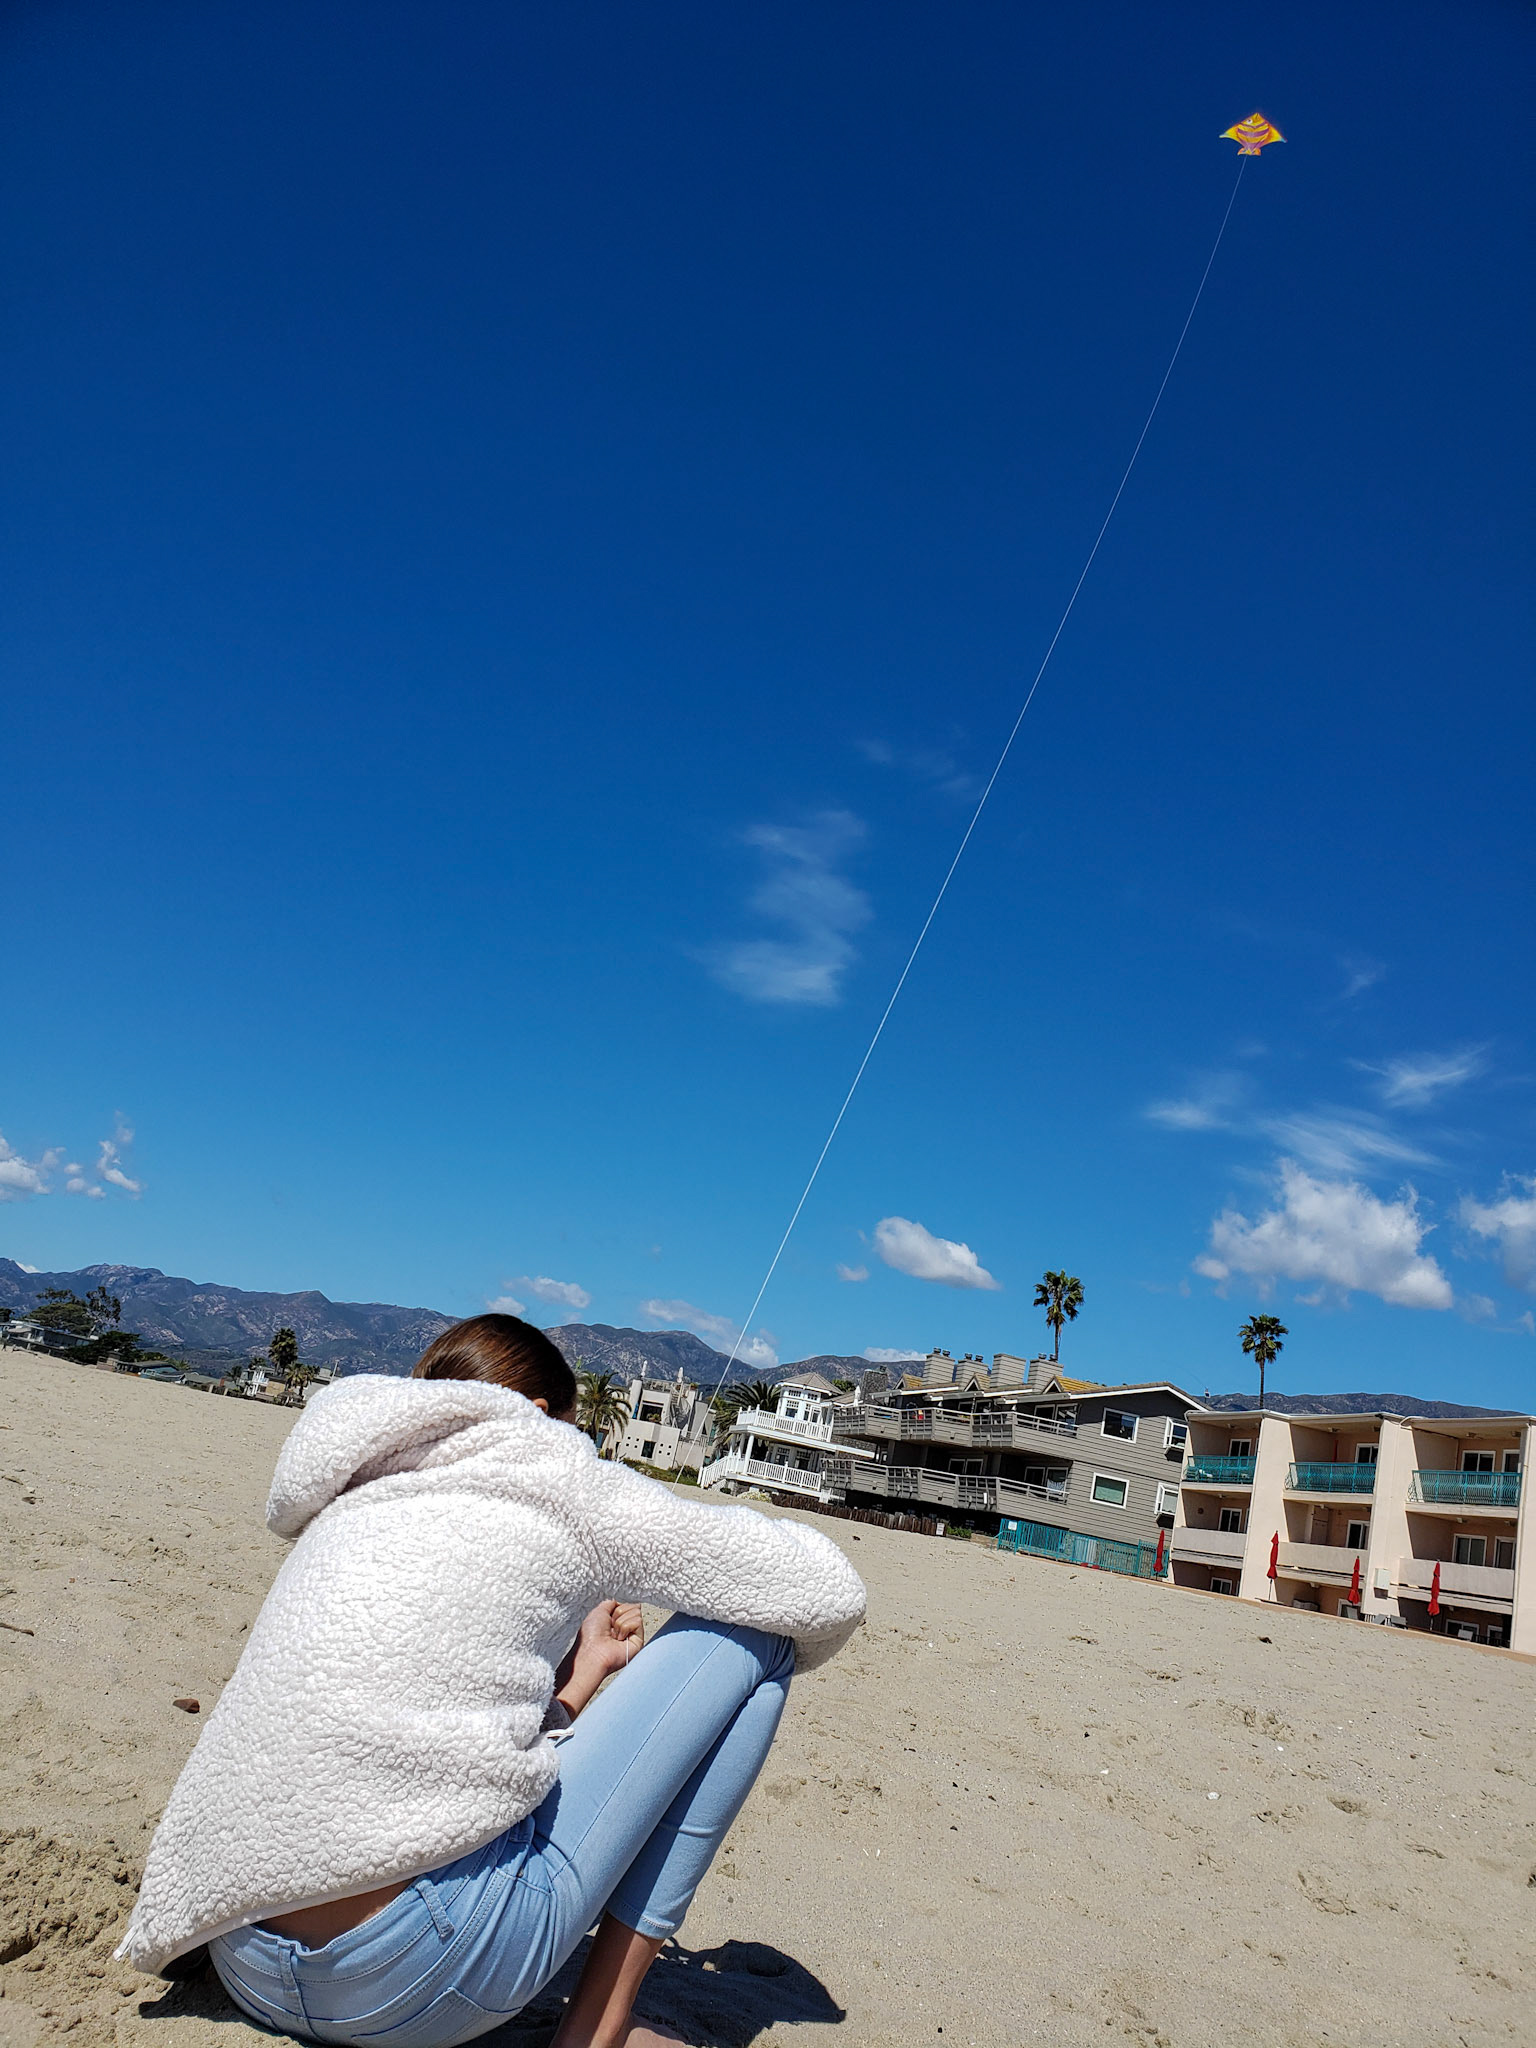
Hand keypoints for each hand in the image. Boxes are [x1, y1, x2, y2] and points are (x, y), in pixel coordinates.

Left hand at [555, 1602, 645, 1718]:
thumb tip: (621, 1603)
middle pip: (633, 1607)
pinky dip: (626, 1627)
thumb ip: (611, 1603)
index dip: (617, 1609)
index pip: (626, 1605)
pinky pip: (638, 1622)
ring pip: (636, 1612)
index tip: (608, 1618)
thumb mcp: (598, 1611)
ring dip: (620, 1622)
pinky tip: (620, 1639)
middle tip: (610, 1627)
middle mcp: (625, 1628)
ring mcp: (632, 1635)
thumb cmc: (591, 1636)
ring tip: (614, 1635)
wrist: (593, 1652)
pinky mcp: (639, 1641)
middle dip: (619, 1614)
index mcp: (615, 1622)